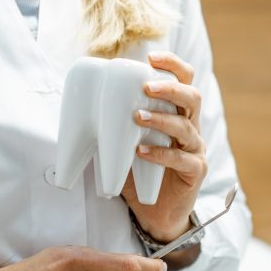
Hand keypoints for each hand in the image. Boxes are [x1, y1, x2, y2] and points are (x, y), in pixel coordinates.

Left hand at [121, 51, 207, 245]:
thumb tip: (76, 107)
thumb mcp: (127, 141)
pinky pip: (182, 159)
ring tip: (137, 117)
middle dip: (170, 88)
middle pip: (192, 97)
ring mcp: (195, 149)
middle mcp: (191, 127)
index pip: (184, 80)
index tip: (151, 57)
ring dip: (160, 118)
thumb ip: (115, 124)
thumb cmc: (142, 171)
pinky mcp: (195, 171)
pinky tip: (142, 152)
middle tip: (146, 86)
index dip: (172, 65)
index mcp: (176, 113)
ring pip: (187, 126)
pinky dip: (161, 154)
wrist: (159, 213)